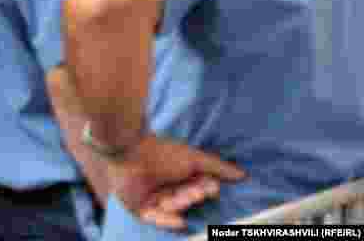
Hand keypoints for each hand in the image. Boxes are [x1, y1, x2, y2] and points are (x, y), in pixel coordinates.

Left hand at [111, 135, 245, 230]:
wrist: (129, 151)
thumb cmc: (162, 152)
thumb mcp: (193, 158)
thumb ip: (217, 167)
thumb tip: (243, 174)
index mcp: (177, 174)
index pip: (196, 188)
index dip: (205, 189)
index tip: (212, 187)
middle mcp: (165, 187)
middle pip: (186, 199)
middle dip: (192, 196)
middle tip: (195, 190)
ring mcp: (152, 198)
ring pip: (173, 208)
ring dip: (181, 203)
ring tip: (182, 194)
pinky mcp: (139, 208)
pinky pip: (156, 219)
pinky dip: (167, 221)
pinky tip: (180, 222)